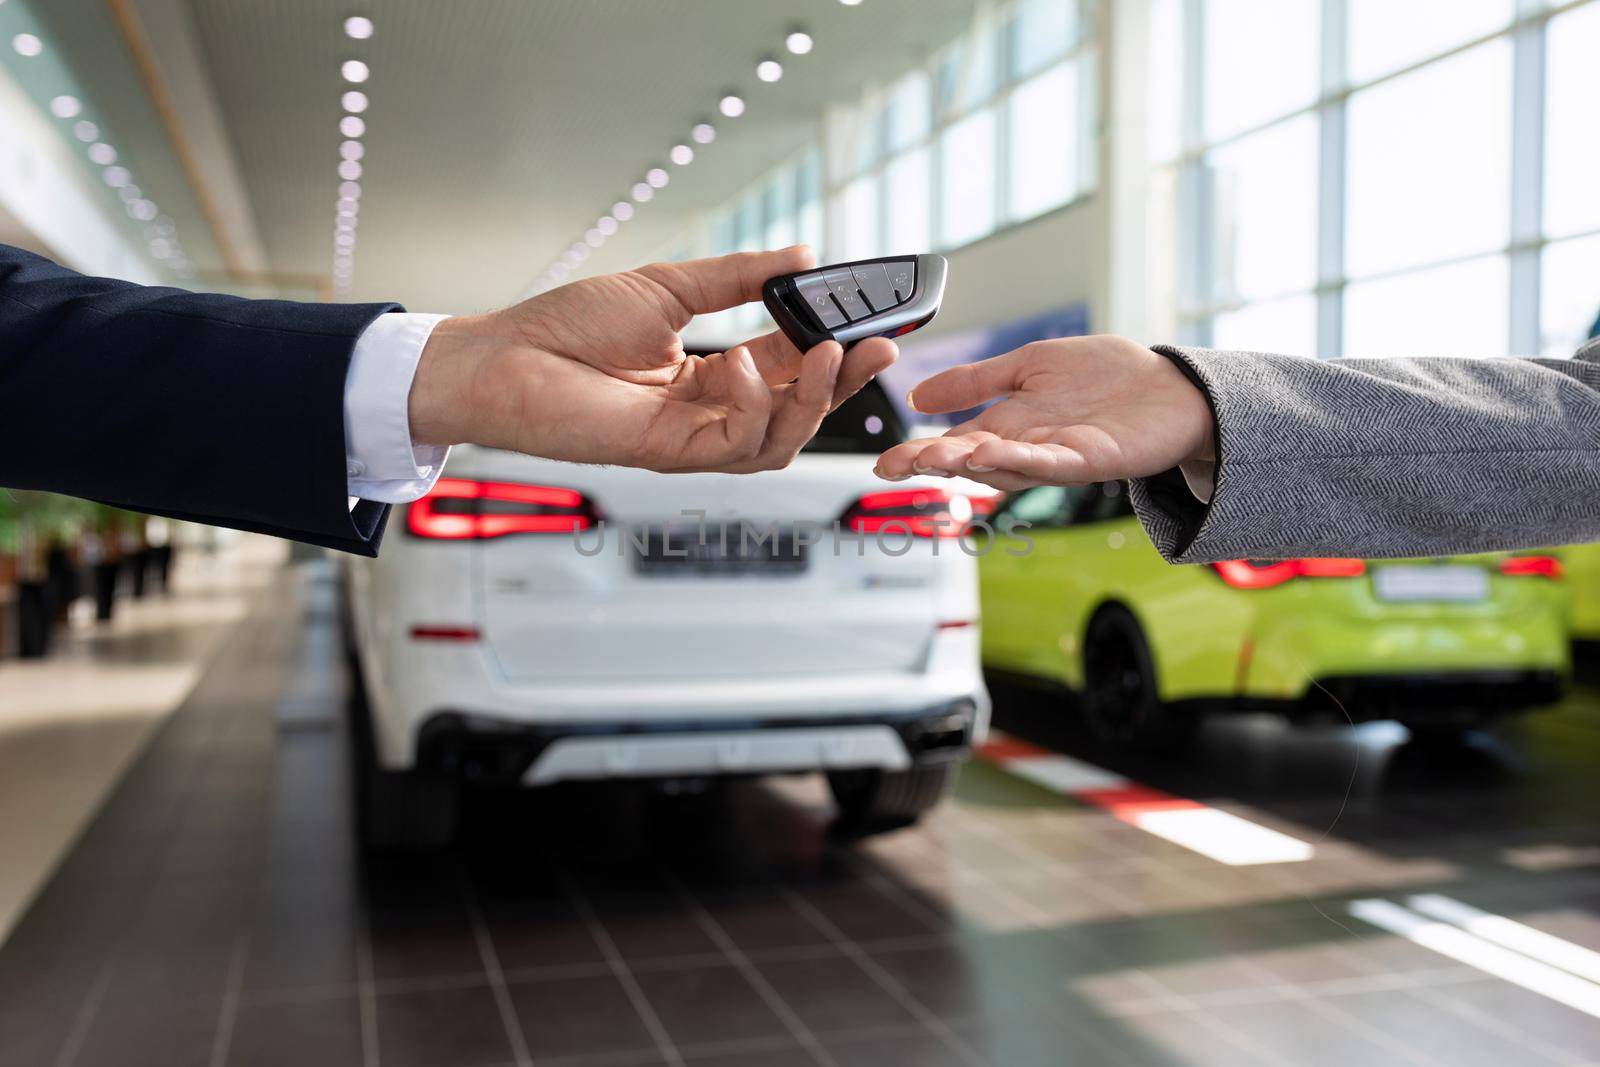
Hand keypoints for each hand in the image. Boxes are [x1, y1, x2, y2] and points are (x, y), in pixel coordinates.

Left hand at [408, 247, 897, 472]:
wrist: (506, 358)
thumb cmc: (568, 327)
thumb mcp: (670, 287)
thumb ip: (737, 278)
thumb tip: (802, 258)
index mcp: (710, 375)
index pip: (790, 368)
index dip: (835, 351)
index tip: (873, 324)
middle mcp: (708, 412)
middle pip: (798, 412)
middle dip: (844, 383)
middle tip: (879, 347)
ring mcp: (692, 439)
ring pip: (780, 440)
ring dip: (811, 399)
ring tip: (822, 352)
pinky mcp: (671, 455)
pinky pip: (737, 446)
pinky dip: (753, 407)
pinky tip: (742, 365)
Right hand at [874, 336, 1213, 489]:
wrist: (1171, 386)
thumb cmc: (1108, 377)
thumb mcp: (1028, 365)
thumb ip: (975, 381)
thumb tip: (918, 397)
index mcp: (1008, 425)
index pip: (953, 444)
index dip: (917, 455)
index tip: (883, 464)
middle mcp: (1026, 446)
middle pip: (970, 461)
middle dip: (932, 464)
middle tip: (897, 466)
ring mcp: (1056, 457)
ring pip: (1003, 467)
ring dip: (967, 464)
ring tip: (933, 457)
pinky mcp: (1090, 459)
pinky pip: (1047, 463)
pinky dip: (1017, 460)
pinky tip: (989, 453)